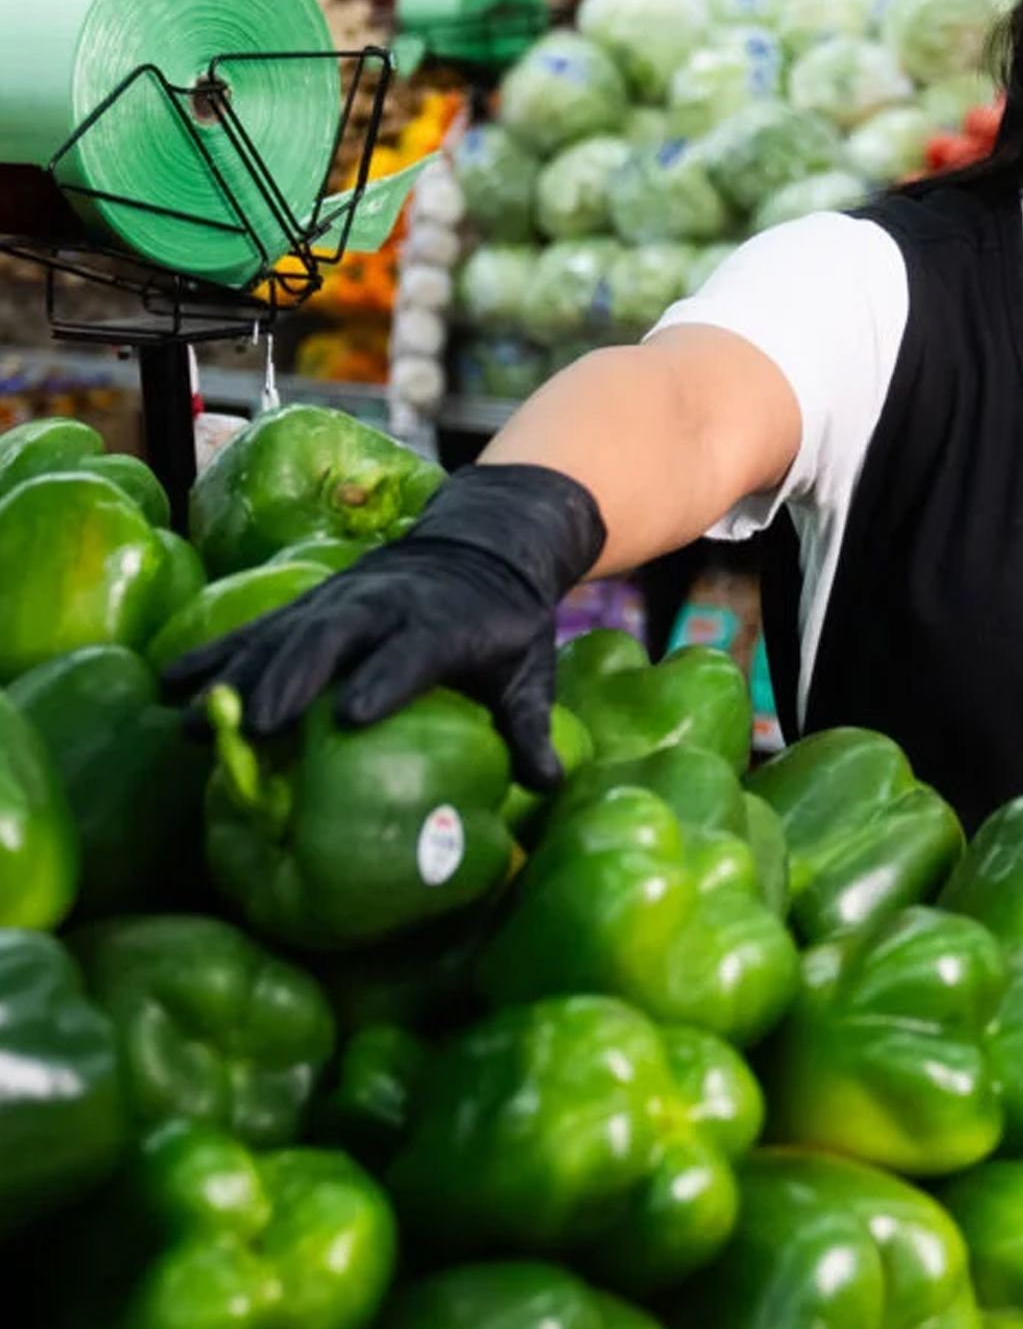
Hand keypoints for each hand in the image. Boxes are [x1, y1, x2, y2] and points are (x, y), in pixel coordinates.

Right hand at [161, 463, 605, 790]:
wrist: (482, 543)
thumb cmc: (504, 622)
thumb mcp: (526, 669)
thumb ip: (529, 726)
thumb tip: (547, 786)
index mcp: (445, 622)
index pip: (414, 649)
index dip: (386, 678)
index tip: (353, 715)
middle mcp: (386, 604)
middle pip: (335, 635)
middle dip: (295, 676)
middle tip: (259, 724)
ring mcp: (341, 601)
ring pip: (284, 632)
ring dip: (238, 674)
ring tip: (194, 720)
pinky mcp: (310, 604)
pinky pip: (255, 629)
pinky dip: (212, 654)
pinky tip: (169, 686)